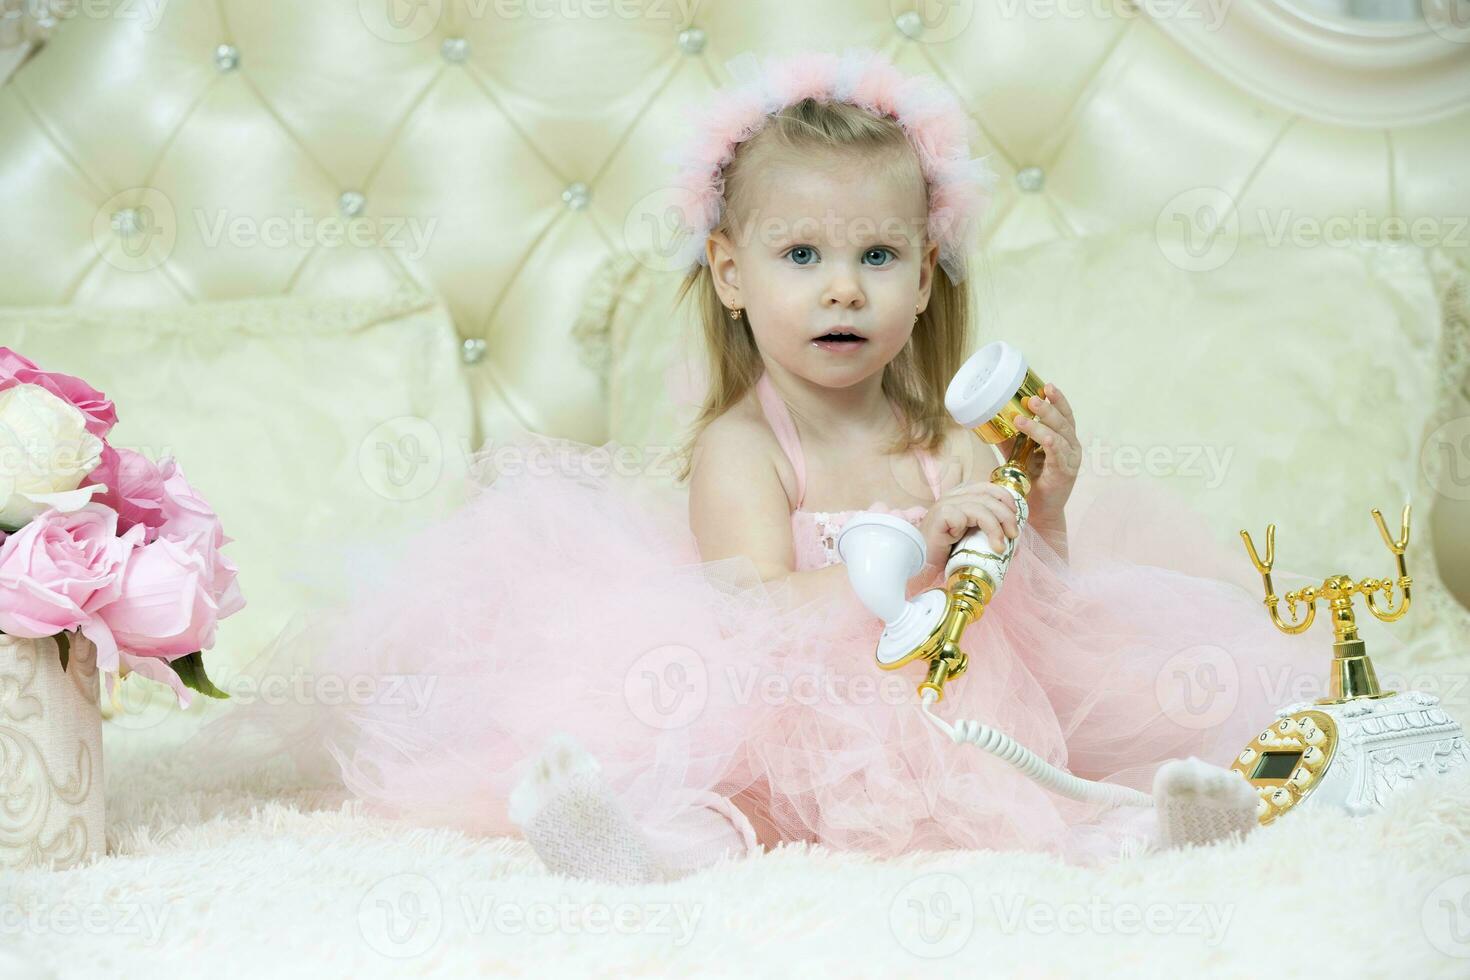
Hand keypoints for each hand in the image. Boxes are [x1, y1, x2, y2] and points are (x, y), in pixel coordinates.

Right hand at [912, 482, 1020, 584]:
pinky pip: (961, 517)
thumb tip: (1014, 544)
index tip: (1015, 517)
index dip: (1005, 498)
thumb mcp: (972, 538)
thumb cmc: (945, 551)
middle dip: (1006, 515)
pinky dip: (967, 529)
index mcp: (962, 496)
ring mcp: (945, 504)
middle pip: (988, 496)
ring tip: (999, 546)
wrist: (921, 562)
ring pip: (979, 507)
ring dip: (995, 527)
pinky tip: (963, 543)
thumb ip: (988, 533)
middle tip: (1013, 535)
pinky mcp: (939, 515)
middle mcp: (954, 496)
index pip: (988, 487)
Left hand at [995, 382, 1079, 536]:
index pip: (1063, 414)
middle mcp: (1071, 446)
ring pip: (1059, 435)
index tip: (1046, 386)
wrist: (1037, 512)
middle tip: (1032, 398)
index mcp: (1063, 439)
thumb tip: (987, 419)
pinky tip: (1041, 436)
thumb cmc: (1030, 482)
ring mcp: (1070, 460)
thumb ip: (1009, 439)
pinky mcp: (1065, 473)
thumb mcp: (1017, 455)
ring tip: (1023, 416)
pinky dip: (1049, 442)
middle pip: (1063, 420)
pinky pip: (1058, 454)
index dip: (1057, 400)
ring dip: (1042, 423)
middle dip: (1048, 407)